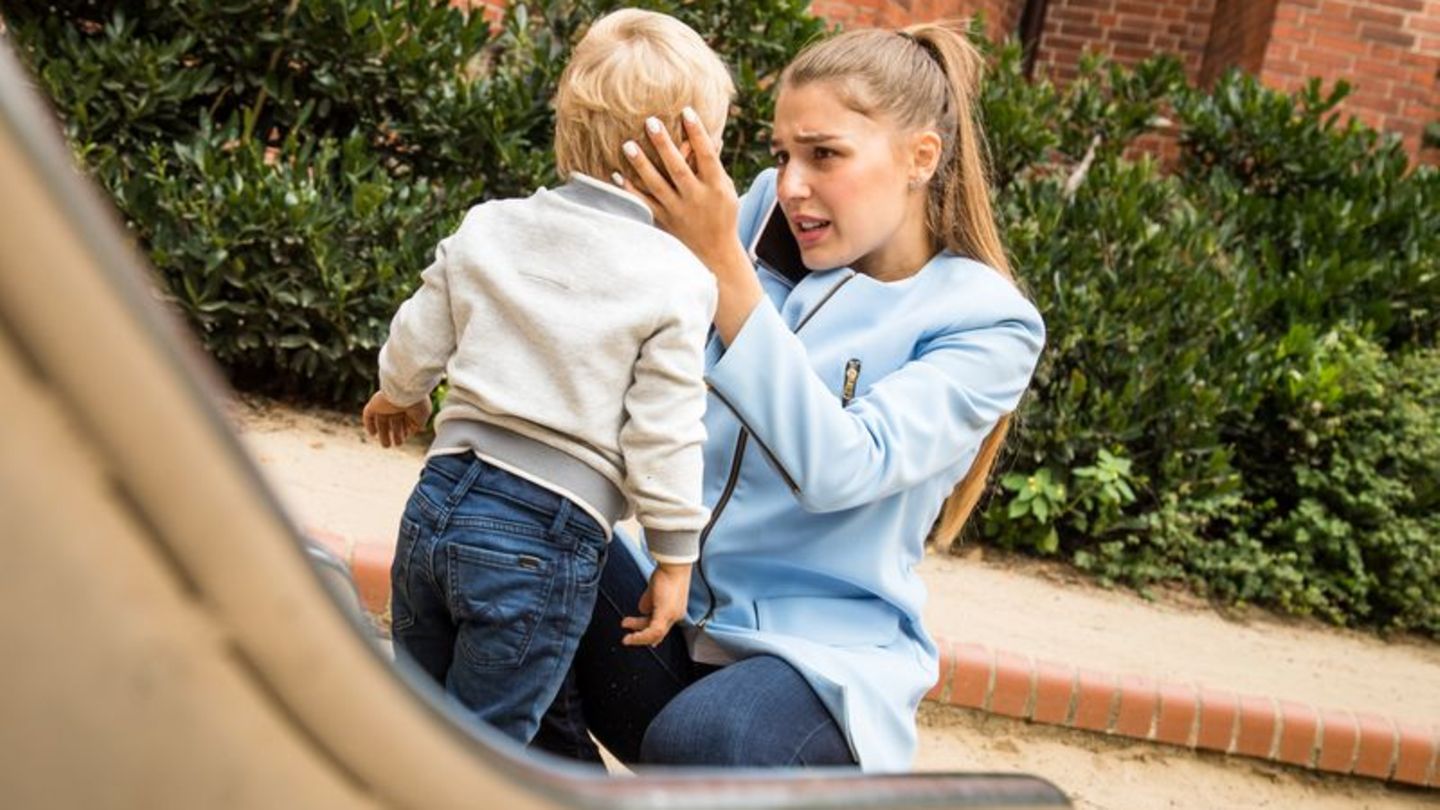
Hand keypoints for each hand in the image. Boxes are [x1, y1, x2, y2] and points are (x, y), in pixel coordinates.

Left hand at [362, 391, 431, 447]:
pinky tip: (372, 434)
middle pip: (394, 422)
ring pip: (382, 421)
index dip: (405, 431)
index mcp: (408, 406)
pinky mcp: (374, 404)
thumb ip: (418, 424)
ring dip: (383, 434)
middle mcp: (396, 406)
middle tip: (396, 444)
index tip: (405, 438)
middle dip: (396, 434)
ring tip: (386, 445)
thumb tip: (416, 431)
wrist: (406, 391)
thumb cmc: (417, 402)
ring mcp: (384, 405)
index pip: (405, 421)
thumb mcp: (423, 416)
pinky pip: (368, 415)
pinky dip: (369, 425)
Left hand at [618, 109, 763, 343]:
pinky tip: (616, 175)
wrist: (715, 254)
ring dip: (641, 165)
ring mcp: (678, 211)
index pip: (706, 156)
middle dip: (664, 144)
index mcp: (716, 187)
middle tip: (650, 121)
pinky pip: (644, 204)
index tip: (686, 111)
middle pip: (678, 168)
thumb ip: (714, 166)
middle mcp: (696, 198)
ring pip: (657, 185)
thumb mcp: (727, 191)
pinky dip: (629, 190)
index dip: (697, 133)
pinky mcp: (664, 221)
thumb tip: (708, 137)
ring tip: (628, 144)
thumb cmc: (722, 215)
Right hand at [620, 562, 691, 646]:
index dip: (649, 634)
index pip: (661, 627)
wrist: (673, 565)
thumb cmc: (666, 572)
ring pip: (655, 634)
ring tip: (626, 636)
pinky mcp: (666, 613)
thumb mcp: (653, 590)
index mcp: (675, 609)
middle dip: (640, 636)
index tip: (637, 635)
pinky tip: (632, 636)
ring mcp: (673, 615)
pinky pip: (653, 631)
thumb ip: (648, 601)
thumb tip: (642, 610)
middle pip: (658, 632)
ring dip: (638, 637)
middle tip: (627, 638)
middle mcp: (676, 615)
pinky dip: (641, 636)